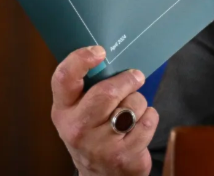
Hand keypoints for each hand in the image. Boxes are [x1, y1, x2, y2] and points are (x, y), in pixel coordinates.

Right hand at [51, 46, 158, 175]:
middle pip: (107, 92)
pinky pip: (147, 121)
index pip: (64, 78)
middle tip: (135, 77)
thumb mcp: (81, 110)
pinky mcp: (122, 156)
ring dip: (139, 102)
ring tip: (131, 111)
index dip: (81, 59)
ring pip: (132, 105)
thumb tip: (113, 54)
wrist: (101, 174)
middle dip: (128, 80)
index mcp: (63, 110)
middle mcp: (77, 128)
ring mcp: (99, 145)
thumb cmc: (94, 131)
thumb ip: (90, 86)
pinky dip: (149, 117)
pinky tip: (139, 125)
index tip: (100, 51)